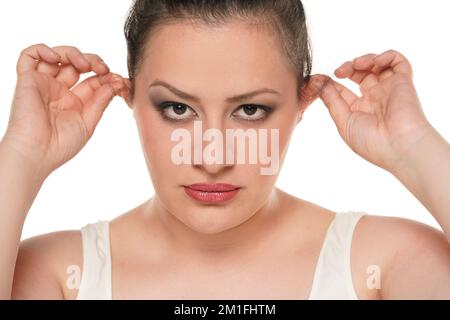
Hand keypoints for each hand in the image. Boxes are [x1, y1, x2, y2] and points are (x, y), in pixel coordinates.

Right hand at [2, 43, 129, 179]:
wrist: (36, 154)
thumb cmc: (60, 146)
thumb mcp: (88, 123)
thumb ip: (101, 102)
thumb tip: (115, 83)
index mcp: (75, 102)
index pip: (93, 80)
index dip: (107, 76)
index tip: (120, 80)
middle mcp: (59, 91)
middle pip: (77, 64)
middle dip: (93, 61)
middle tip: (104, 69)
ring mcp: (44, 84)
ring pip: (57, 56)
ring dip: (74, 53)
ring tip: (84, 64)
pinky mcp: (27, 80)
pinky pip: (29, 56)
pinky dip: (42, 49)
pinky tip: (56, 58)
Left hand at [318, 49, 432, 172]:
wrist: (399, 146)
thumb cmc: (372, 142)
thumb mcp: (344, 122)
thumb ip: (331, 101)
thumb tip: (317, 83)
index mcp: (359, 111)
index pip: (343, 90)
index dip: (330, 82)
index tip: (318, 79)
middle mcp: (374, 98)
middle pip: (359, 74)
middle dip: (347, 68)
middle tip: (340, 72)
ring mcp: (389, 89)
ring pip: (377, 65)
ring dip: (364, 60)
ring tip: (357, 65)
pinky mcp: (403, 82)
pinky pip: (398, 61)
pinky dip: (386, 56)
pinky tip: (375, 63)